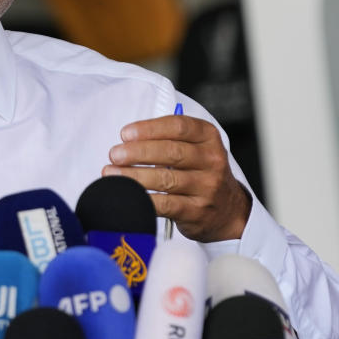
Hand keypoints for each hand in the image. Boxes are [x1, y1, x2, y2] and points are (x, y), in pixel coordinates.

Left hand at [101, 114, 251, 241]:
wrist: (227, 209)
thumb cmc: (198, 171)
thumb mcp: (193, 147)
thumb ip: (166, 138)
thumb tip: (128, 140)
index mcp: (208, 137)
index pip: (178, 126)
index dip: (149, 129)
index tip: (125, 134)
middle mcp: (212, 160)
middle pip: (171, 152)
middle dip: (137, 152)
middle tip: (114, 154)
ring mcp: (207, 187)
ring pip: (166, 179)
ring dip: (134, 175)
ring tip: (112, 173)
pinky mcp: (197, 211)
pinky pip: (166, 204)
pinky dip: (143, 198)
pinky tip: (128, 194)